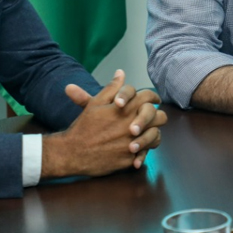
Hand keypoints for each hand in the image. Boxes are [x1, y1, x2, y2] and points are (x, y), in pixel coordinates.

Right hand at [42, 70, 167, 177]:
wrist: (72, 153)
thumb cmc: (84, 127)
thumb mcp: (95, 104)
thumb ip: (112, 88)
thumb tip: (121, 73)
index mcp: (126, 108)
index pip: (149, 97)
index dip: (153, 97)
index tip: (154, 100)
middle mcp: (133, 124)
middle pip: (160, 117)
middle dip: (158, 116)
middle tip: (154, 117)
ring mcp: (133, 142)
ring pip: (156, 136)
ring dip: (153, 133)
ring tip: (148, 133)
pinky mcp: (130, 159)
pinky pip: (146, 153)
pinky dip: (144, 151)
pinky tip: (139, 148)